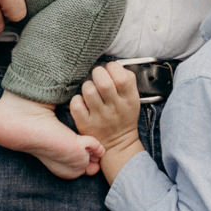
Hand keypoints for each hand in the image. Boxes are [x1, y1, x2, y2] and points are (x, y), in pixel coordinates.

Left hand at [72, 64, 144, 180]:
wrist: (118, 145)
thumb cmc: (123, 117)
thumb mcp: (134, 99)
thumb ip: (127, 80)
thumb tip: (114, 65)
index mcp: (129, 99)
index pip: (121, 76)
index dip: (113, 68)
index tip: (110, 70)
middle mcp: (115, 108)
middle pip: (103, 82)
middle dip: (98, 73)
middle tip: (98, 77)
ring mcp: (99, 116)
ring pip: (88, 90)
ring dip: (87, 86)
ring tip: (90, 90)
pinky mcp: (86, 123)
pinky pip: (76, 104)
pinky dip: (77, 100)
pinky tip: (83, 102)